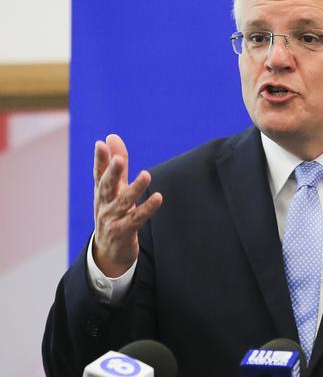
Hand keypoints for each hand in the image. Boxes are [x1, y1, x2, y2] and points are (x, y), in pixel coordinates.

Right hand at [93, 134, 162, 276]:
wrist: (108, 252)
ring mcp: (112, 219)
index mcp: (101, 192)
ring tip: (146, 174)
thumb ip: (115, 164)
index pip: (99, 174)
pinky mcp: (123, 232)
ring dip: (134, 189)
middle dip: (112, 173)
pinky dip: (147, 208)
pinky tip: (158, 197)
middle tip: (118, 159)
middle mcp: (103, 205)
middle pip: (107, 187)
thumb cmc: (112, 213)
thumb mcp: (113, 189)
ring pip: (123, 202)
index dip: (99, 160)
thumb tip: (111, 136)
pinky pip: (136, 219)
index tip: (100, 144)